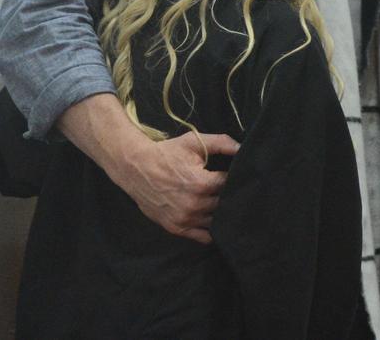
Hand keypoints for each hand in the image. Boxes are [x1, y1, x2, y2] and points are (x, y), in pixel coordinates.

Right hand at [57, 94, 238, 243]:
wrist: (137, 168)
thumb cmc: (167, 153)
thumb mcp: (194, 142)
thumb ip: (221, 143)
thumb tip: (243, 148)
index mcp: (201, 183)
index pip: (229, 185)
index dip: (234, 179)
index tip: (236, 175)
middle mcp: (195, 205)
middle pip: (224, 204)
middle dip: (228, 196)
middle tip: (229, 189)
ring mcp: (185, 219)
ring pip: (215, 221)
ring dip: (220, 213)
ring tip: (221, 203)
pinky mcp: (177, 228)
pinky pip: (202, 237)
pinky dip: (210, 231)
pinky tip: (213, 220)